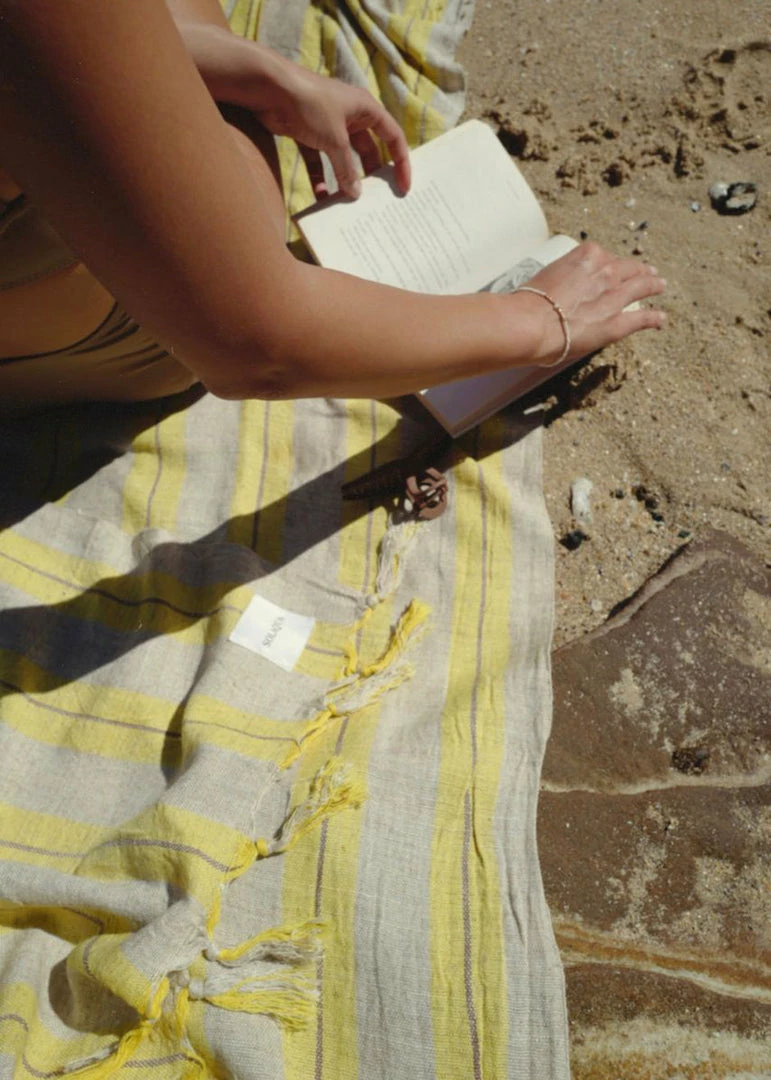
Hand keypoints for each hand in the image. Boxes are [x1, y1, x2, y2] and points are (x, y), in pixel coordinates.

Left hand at [176, 22, 409, 198]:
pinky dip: (321, 178)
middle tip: (375, 199)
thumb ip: (347, 169)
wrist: (269, 88)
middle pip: (368, 151)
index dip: (401, 162)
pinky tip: (320, 197)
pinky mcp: (308, 133)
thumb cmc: (310, 105)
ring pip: (343, 159)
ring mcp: (329, 125)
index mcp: (366, 109)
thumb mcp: (335, 140)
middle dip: (370, 175)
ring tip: (348, 203)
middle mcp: (350, 116)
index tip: (404, 187)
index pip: (393, 137)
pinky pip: (320, 161)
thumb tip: (356, 194)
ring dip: (345, 179)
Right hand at [518, 242, 665, 365]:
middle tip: (646, 271)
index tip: (608, 266)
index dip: (607, 263)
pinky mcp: (616, 323)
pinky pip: (641, 318)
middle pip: (626, 267)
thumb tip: (549, 290)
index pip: (602, 256)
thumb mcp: (542, 277)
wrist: (531, 322)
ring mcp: (614, 297)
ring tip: (660, 285)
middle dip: (637, 269)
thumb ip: (555, 278)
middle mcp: (605, 271)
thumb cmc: (528, 301)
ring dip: (652, 285)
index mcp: (586, 256)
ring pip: (641, 286)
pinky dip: (653, 318)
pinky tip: (660, 319)